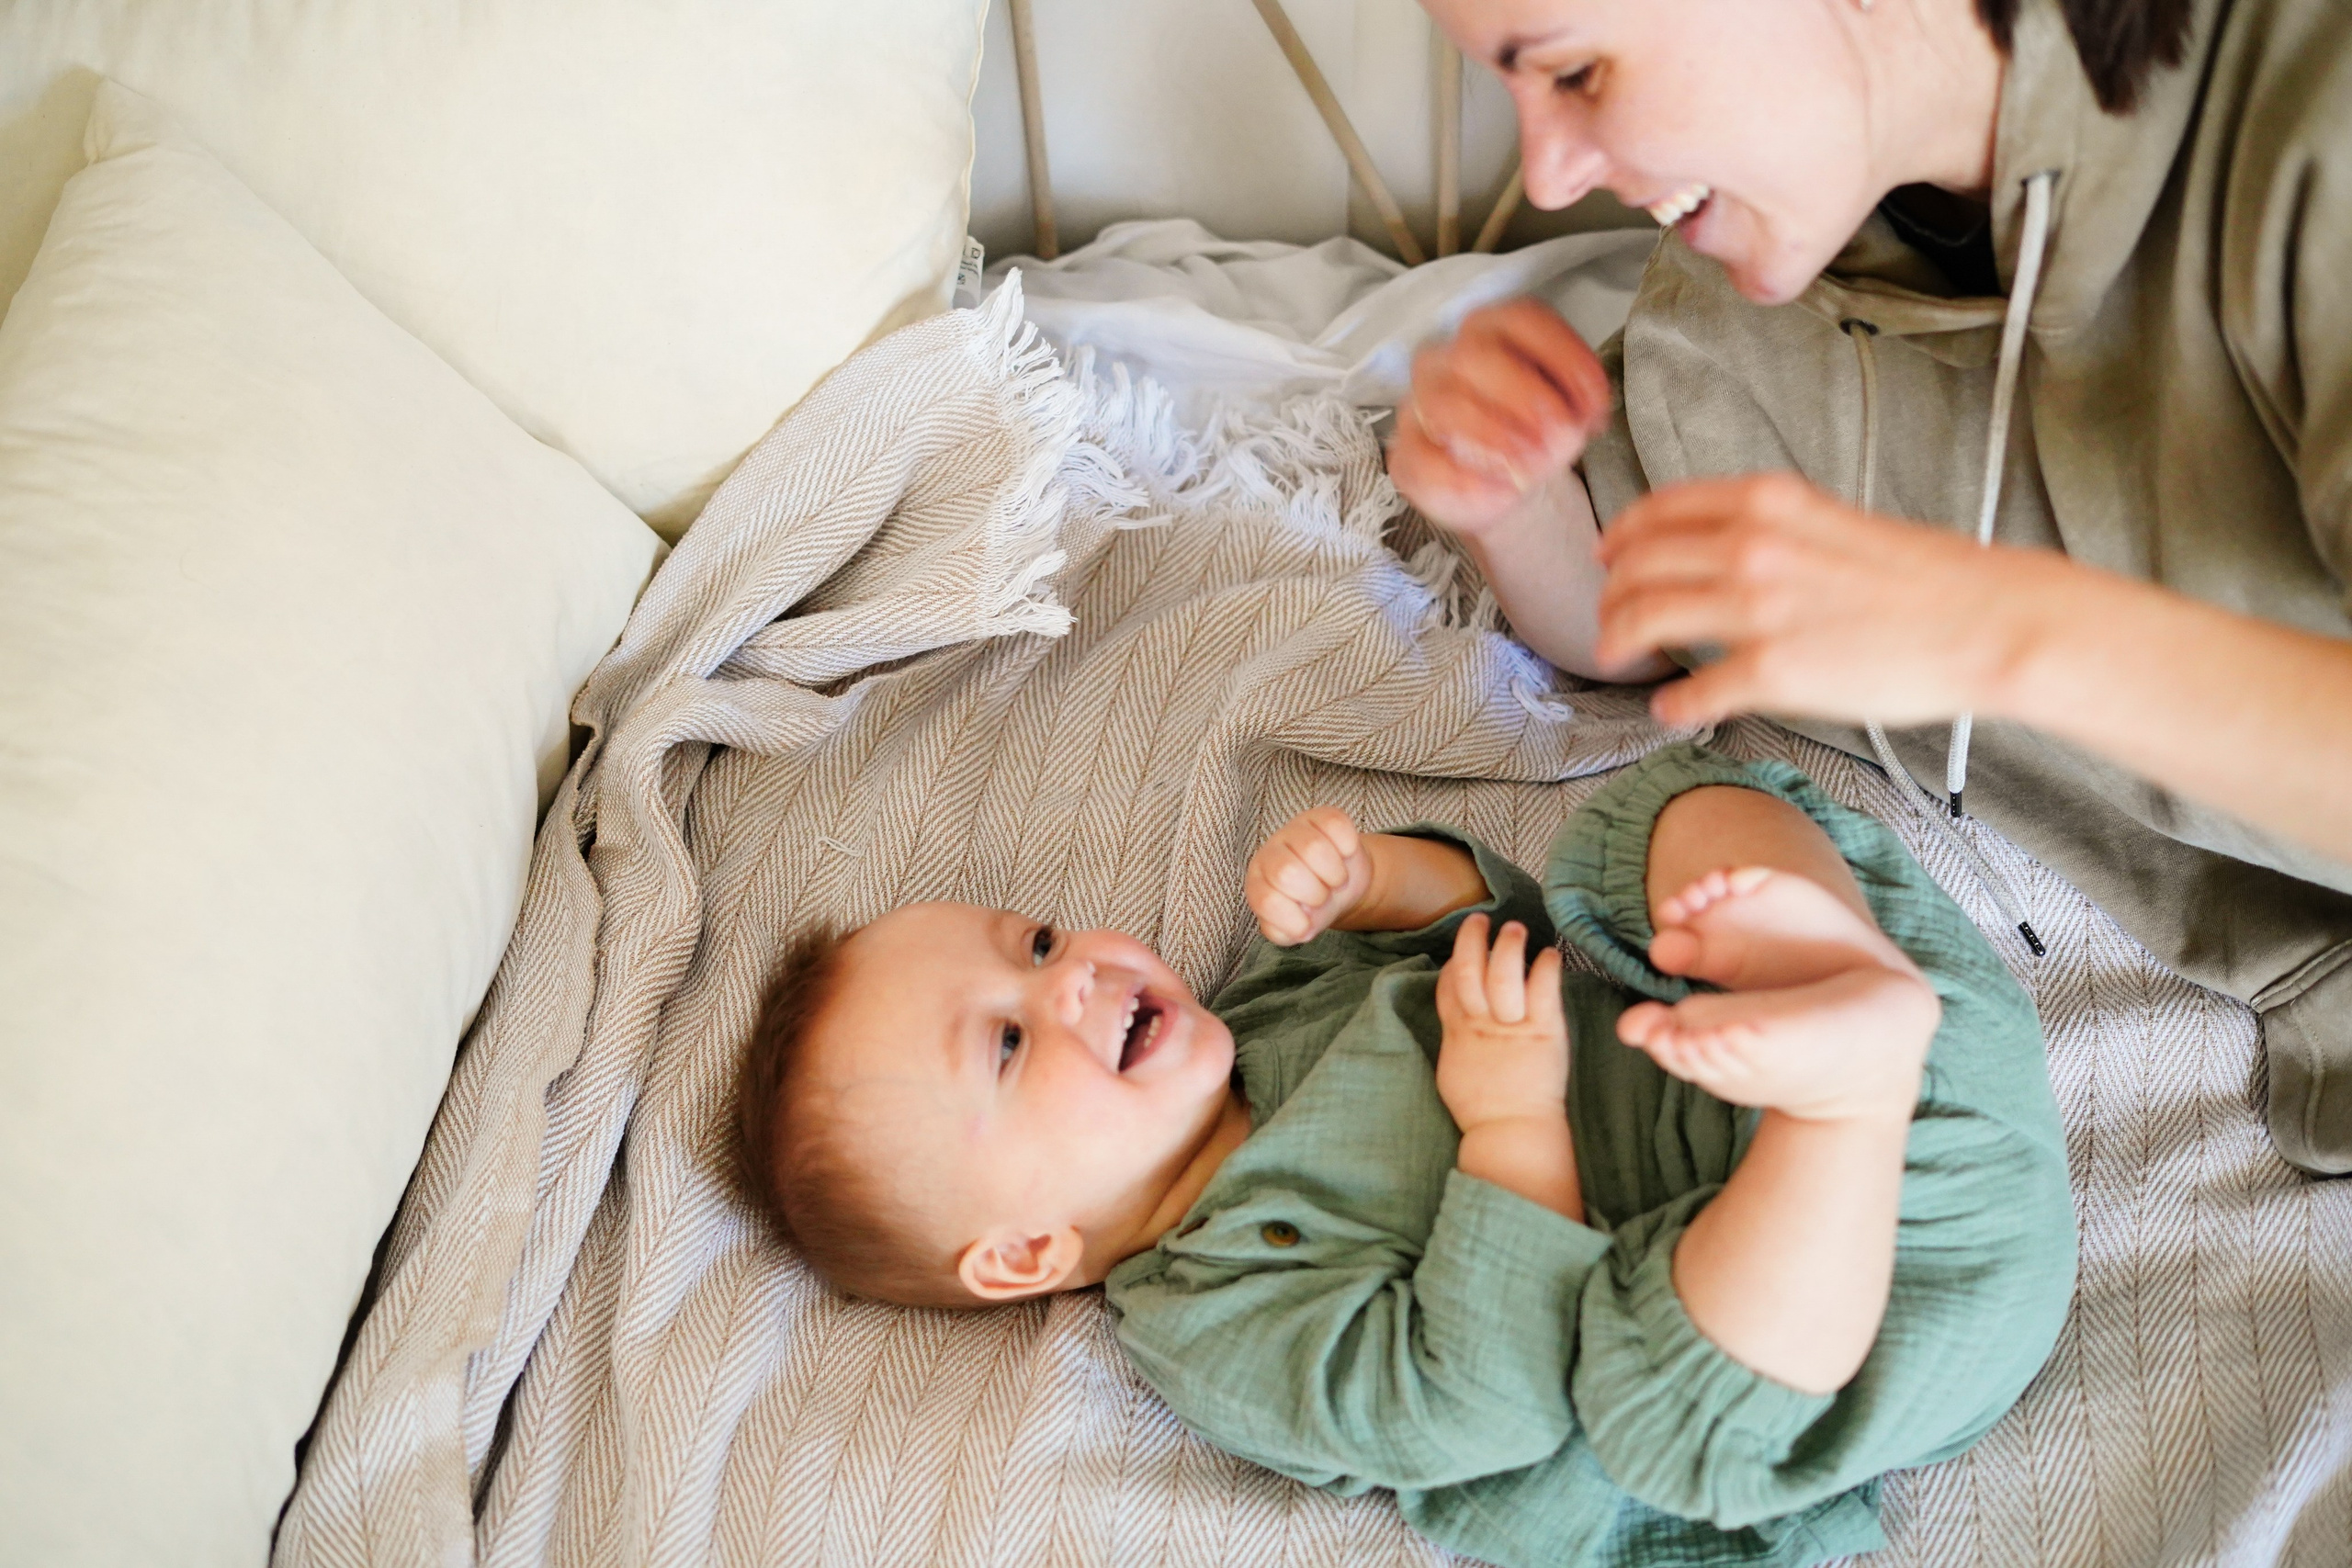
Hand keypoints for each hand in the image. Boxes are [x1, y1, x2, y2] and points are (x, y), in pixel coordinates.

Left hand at [1246, 807, 1375, 944]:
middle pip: (1287, 872)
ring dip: (1335, 874)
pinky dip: (1347, 847)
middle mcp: (1269, 854)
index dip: (1293, 918)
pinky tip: (1343, 855)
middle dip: (1315, 893)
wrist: (1340, 885)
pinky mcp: (1321, 815)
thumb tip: (1300, 925)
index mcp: (1258, 885)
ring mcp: (1293, 831)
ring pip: (1313, 848)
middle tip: (1322, 896)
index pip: (1266, 900)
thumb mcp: (1297, 928)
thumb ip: (1288, 932)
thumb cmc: (1313, 908)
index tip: (1306, 921)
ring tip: (1334, 880)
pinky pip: (1336, 825)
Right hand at [1389, 300, 1611, 537]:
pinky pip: (1424, 459)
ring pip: (1445, 403)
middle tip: (1559, 433)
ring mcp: (1421, 404)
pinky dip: (1466, 478)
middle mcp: (1449, 357)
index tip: (1594, 403)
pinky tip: (1502, 492)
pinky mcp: (1407, 454)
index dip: (1564, 357)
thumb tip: (1568, 426)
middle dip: (1525, 395)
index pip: (1522, 319)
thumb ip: (1577, 408)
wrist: (1507, 484)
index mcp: (1493, 331)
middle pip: (1475, 354)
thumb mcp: (1570, 414)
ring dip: (1495, 434)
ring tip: (1533, 465)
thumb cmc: (1535, 433)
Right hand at [1434, 915, 1569, 1132]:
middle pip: (1470, 971)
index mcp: (1457, 1033)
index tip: (1460, 951)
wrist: (1512, 1132)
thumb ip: (1455, 1038)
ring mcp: (1511, 1027)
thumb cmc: (1483, 1109)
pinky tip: (1549, 954)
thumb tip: (1457, 1018)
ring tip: (1514, 928)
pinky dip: (1545, 969)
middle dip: (1472, 942)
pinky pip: (1543, 991)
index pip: (1447, 986)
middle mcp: (1480, 1024)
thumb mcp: (1453, 1071)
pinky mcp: (1543, 1032)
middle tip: (1479, 921)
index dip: (1451, 963)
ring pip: (1503, 975)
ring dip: (1508, 947)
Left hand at [1593, 473, 2066, 727]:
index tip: (1608, 556)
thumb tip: (1722, 546)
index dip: (1621, 536)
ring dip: (1619, 640)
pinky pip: (1692, 691)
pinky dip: (1670, 702)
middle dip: (1611, 595)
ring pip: (1645, 619)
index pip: (1660, 510)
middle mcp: (1751, 548)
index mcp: (1767, 503)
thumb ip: (1771, 526)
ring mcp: (1757, 610)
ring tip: (1617, 656)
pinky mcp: (1772, 672)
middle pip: (1638, 565)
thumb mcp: (1833, 520)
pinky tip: (1668, 708)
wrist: (1985, 620)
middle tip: (1608, 617)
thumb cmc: (1926, 577)